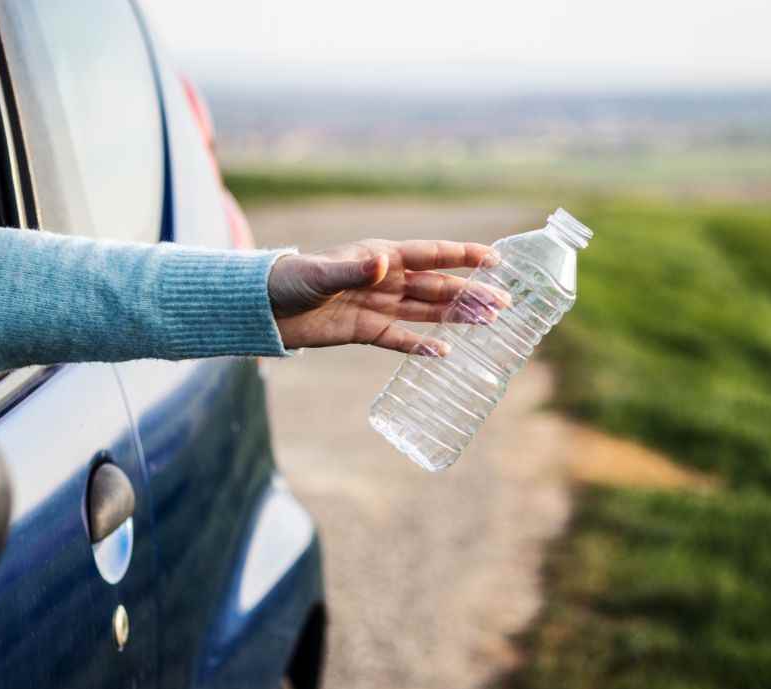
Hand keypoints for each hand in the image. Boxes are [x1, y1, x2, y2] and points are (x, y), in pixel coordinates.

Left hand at [268, 239, 508, 353]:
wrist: (265, 308)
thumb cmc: (290, 279)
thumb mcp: (320, 274)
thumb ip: (352, 269)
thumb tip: (381, 264)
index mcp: (380, 257)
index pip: (432, 254)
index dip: (464, 255)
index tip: (496, 259)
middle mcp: (385, 279)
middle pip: (437, 286)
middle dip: (471, 293)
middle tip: (505, 302)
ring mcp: (378, 305)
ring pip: (426, 311)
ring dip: (456, 316)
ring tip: (489, 322)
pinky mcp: (365, 330)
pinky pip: (400, 339)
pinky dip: (421, 346)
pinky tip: (445, 353)